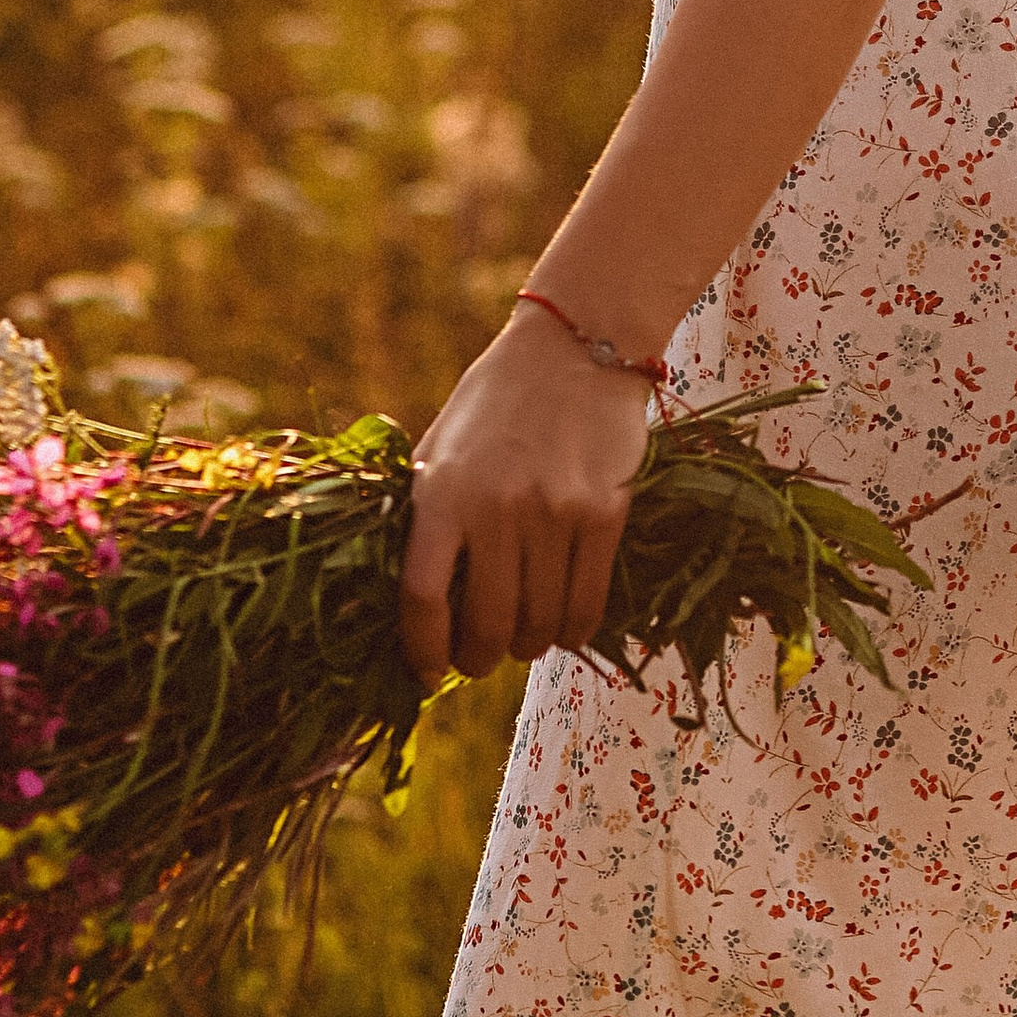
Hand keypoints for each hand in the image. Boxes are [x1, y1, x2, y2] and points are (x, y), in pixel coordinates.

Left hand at [399, 308, 652, 689]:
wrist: (578, 345)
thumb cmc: (498, 398)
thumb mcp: (442, 445)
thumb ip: (425, 511)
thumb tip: (412, 595)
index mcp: (441, 491)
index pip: (423, 598)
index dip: (423, 650)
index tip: (427, 672)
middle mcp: (496, 506)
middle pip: (486, 625)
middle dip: (480, 659)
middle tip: (481, 658)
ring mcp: (554, 512)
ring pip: (540, 624)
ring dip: (529, 645)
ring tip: (524, 636)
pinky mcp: (604, 514)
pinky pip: (588, 603)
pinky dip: (575, 630)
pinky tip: (566, 627)